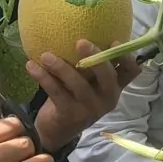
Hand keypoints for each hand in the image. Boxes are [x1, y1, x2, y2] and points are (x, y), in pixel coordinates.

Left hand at [26, 39, 140, 151]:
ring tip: (45, 55)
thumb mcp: (88, 83)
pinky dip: (43, 77)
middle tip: (80, 42)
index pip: (131, 72)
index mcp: (115, 87)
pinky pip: (57, 92)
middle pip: (107, 76)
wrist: (57, 130)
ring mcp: (90, 108)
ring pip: (78, 84)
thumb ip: (91, 66)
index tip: (113, 41)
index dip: (126, 56)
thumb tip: (83, 31)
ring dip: (60, 67)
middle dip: (95, 57)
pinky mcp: (70, 115)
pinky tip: (31, 66)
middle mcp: (107, 98)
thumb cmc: (74, 97)